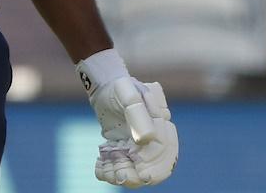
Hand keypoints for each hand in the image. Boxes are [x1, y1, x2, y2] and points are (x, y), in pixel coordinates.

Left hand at [77, 49, 178, 187]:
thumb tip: (146, 140)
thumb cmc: (119, 88)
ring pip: (135, 171)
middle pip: (153, 167)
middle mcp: (153, 139)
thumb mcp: (128, 95)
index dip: (156, 166)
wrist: (104, 88)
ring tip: (104, 169)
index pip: (165, 152)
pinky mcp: (124, 151)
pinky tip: (99, 166)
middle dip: (137, 176)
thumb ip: (138, 115)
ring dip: (121, 175)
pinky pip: (121, 167)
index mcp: (161, 125)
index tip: (142, 174)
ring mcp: (138, 147)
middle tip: (120, 176)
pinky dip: (110, 172)